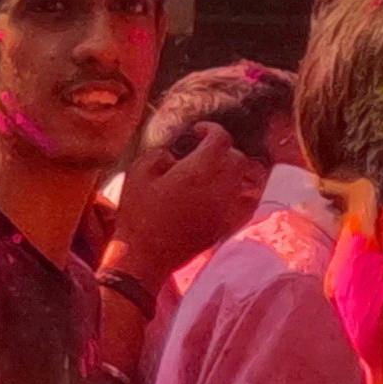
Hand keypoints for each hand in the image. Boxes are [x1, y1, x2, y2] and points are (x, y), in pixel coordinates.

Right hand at [112, 118, 265, 290]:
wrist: (146, 254)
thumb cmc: (139, 213)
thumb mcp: (137, 173)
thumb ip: (159, 155)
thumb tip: (174, 155)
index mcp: (199, 169)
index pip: (221, 139)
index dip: (211, 129)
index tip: (197, 131)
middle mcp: (221, 186)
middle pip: (237, 158)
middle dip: (222, 150)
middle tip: (203, 152)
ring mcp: (227, 207)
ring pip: (244, 179)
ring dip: (231, 170)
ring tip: (213, 172)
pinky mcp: (227, 225)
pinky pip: (245, 202)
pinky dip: (238, 192)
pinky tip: (222, 194)